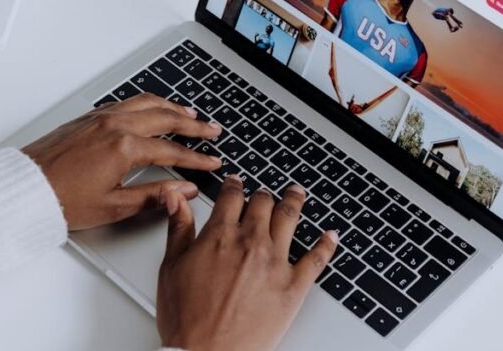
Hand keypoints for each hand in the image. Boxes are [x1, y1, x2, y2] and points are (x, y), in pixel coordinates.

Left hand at [22, 93, 221, 230]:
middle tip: (212, 131)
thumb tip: (183, 190)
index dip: (196, 159)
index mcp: (124, 148)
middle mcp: (115, 126)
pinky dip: (148, 103)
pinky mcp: (89, 117)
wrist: (25, 187)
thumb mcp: (114, 207)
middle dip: (193, 125)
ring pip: (147, 103)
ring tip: (190, 113)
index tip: (212, 162)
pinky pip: (127, 102)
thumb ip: (154, 196)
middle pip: (165, 118)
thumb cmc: (61, 199)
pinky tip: (153, 108)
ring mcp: (101, 117)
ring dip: (172, 107)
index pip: (172, 151)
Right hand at [156, 177, 338, 350]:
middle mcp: (250, 243)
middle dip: (263, 195)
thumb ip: (178, 228)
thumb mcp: (171, 267)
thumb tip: (175, 198)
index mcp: (220, 235)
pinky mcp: (294, 287)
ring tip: (297, 195)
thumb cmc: (187, 319)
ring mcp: (275, 263)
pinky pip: (317, 259)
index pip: (232, 197)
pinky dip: (327, 244)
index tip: (236, 183)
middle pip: (263, 204)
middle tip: (265, 194)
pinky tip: (331, 235)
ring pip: (290, 220)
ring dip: (295, 202)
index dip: (234, 185)